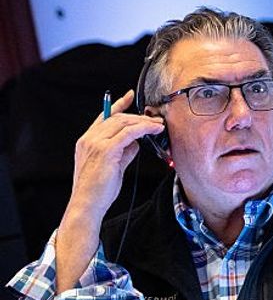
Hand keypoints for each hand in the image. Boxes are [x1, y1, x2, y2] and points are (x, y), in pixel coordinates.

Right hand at [55, 90, 164, 292]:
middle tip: (156, 120)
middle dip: (138, 117)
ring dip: (144, 122)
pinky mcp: (105, 150)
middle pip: (117, 118)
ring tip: (159, 125)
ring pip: (124, 123)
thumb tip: (137, 142)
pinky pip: (128, 133)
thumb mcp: (113, 166)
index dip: (118, 104)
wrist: (87, 204)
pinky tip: (154, 130)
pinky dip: (143, 129)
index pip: (104, 116)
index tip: (129, 95)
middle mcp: (88, 139)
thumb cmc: (99, 189)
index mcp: (87, 141)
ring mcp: (95, 143)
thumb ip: (123, 152)